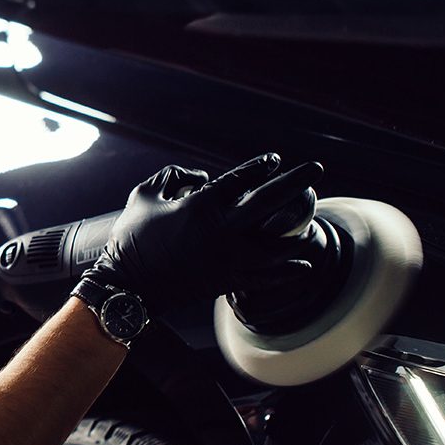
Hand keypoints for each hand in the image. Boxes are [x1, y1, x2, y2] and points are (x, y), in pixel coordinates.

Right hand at [82, 153, 323, 314]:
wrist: (129, 285)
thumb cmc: (132, 237)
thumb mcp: (144, 195)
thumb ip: (172, 176)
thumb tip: (199, 176)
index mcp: (200, 204)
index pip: (238, 178)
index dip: (259, 166)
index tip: (275, 159)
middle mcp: (221, 229)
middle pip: (268, 201)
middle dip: (294, 181)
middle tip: (316, 168)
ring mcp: (227, 258)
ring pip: (275, 244)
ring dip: (295, 232)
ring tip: (309, 223)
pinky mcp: (227, 280)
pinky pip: (266, 277)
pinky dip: (287, 272)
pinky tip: (305, 265)